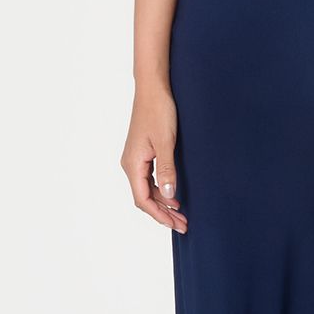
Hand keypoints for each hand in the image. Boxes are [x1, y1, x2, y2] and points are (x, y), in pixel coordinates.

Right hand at [123, 84, 186, 231]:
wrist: (152, 89)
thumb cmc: (158, 111)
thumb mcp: (166, 143)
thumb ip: (166, 171)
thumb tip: (168, 196)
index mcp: (132, 164)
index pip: (142, 199)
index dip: (159, 215)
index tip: (176, 224)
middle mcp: (130, 164)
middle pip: (144, 198)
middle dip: (162, 213)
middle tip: (183, 224)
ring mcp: (135, 159)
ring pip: (146, 190)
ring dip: (162, 203)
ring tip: (180, 214)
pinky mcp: (142, 153)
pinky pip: (148, 179)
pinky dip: (160, 190)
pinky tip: (173, 195)